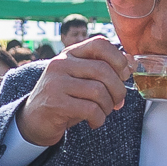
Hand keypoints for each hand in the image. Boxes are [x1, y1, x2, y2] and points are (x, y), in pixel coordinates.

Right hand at [13, 36, 130, 147]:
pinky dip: (99, 119)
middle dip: (118, 90)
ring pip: (98, 91)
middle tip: (118, 102)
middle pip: (103, 70)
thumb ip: (103, 70)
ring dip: (108, 106)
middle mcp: (61, 64)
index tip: (124, 75)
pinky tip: (94, 122)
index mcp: (70, 54)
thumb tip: (132, 63)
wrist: (34, 120)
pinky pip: (90, 109)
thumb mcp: (82, 80)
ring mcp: (56, 83)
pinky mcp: (56, 103)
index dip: (118, 58)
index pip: (99, 43)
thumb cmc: (65, 99)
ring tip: (103, 113)